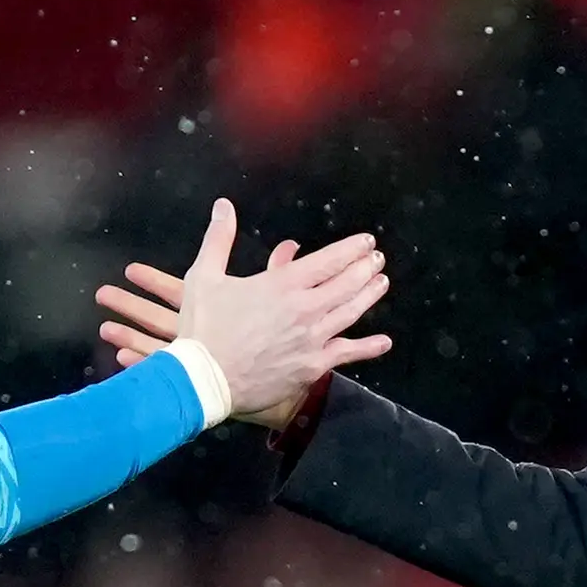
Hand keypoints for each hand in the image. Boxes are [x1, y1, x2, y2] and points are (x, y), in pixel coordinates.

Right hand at [93, 200, 390, 427]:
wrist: (202, 380)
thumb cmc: (202, 328)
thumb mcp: (204, 276)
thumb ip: (219, 239)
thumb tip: (223, 206)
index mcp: (283, 285)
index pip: (329, 260)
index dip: (352, 249)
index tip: (367, 242)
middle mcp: (305, 309)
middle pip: (347, 283)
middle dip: (365, 268)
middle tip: (377, 259)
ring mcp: (312, 340)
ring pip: (350, 313)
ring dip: (370, 296)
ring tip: (382, 283)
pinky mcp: (311, 367)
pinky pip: (346, 354)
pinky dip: (368, 347)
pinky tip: (384, 342)